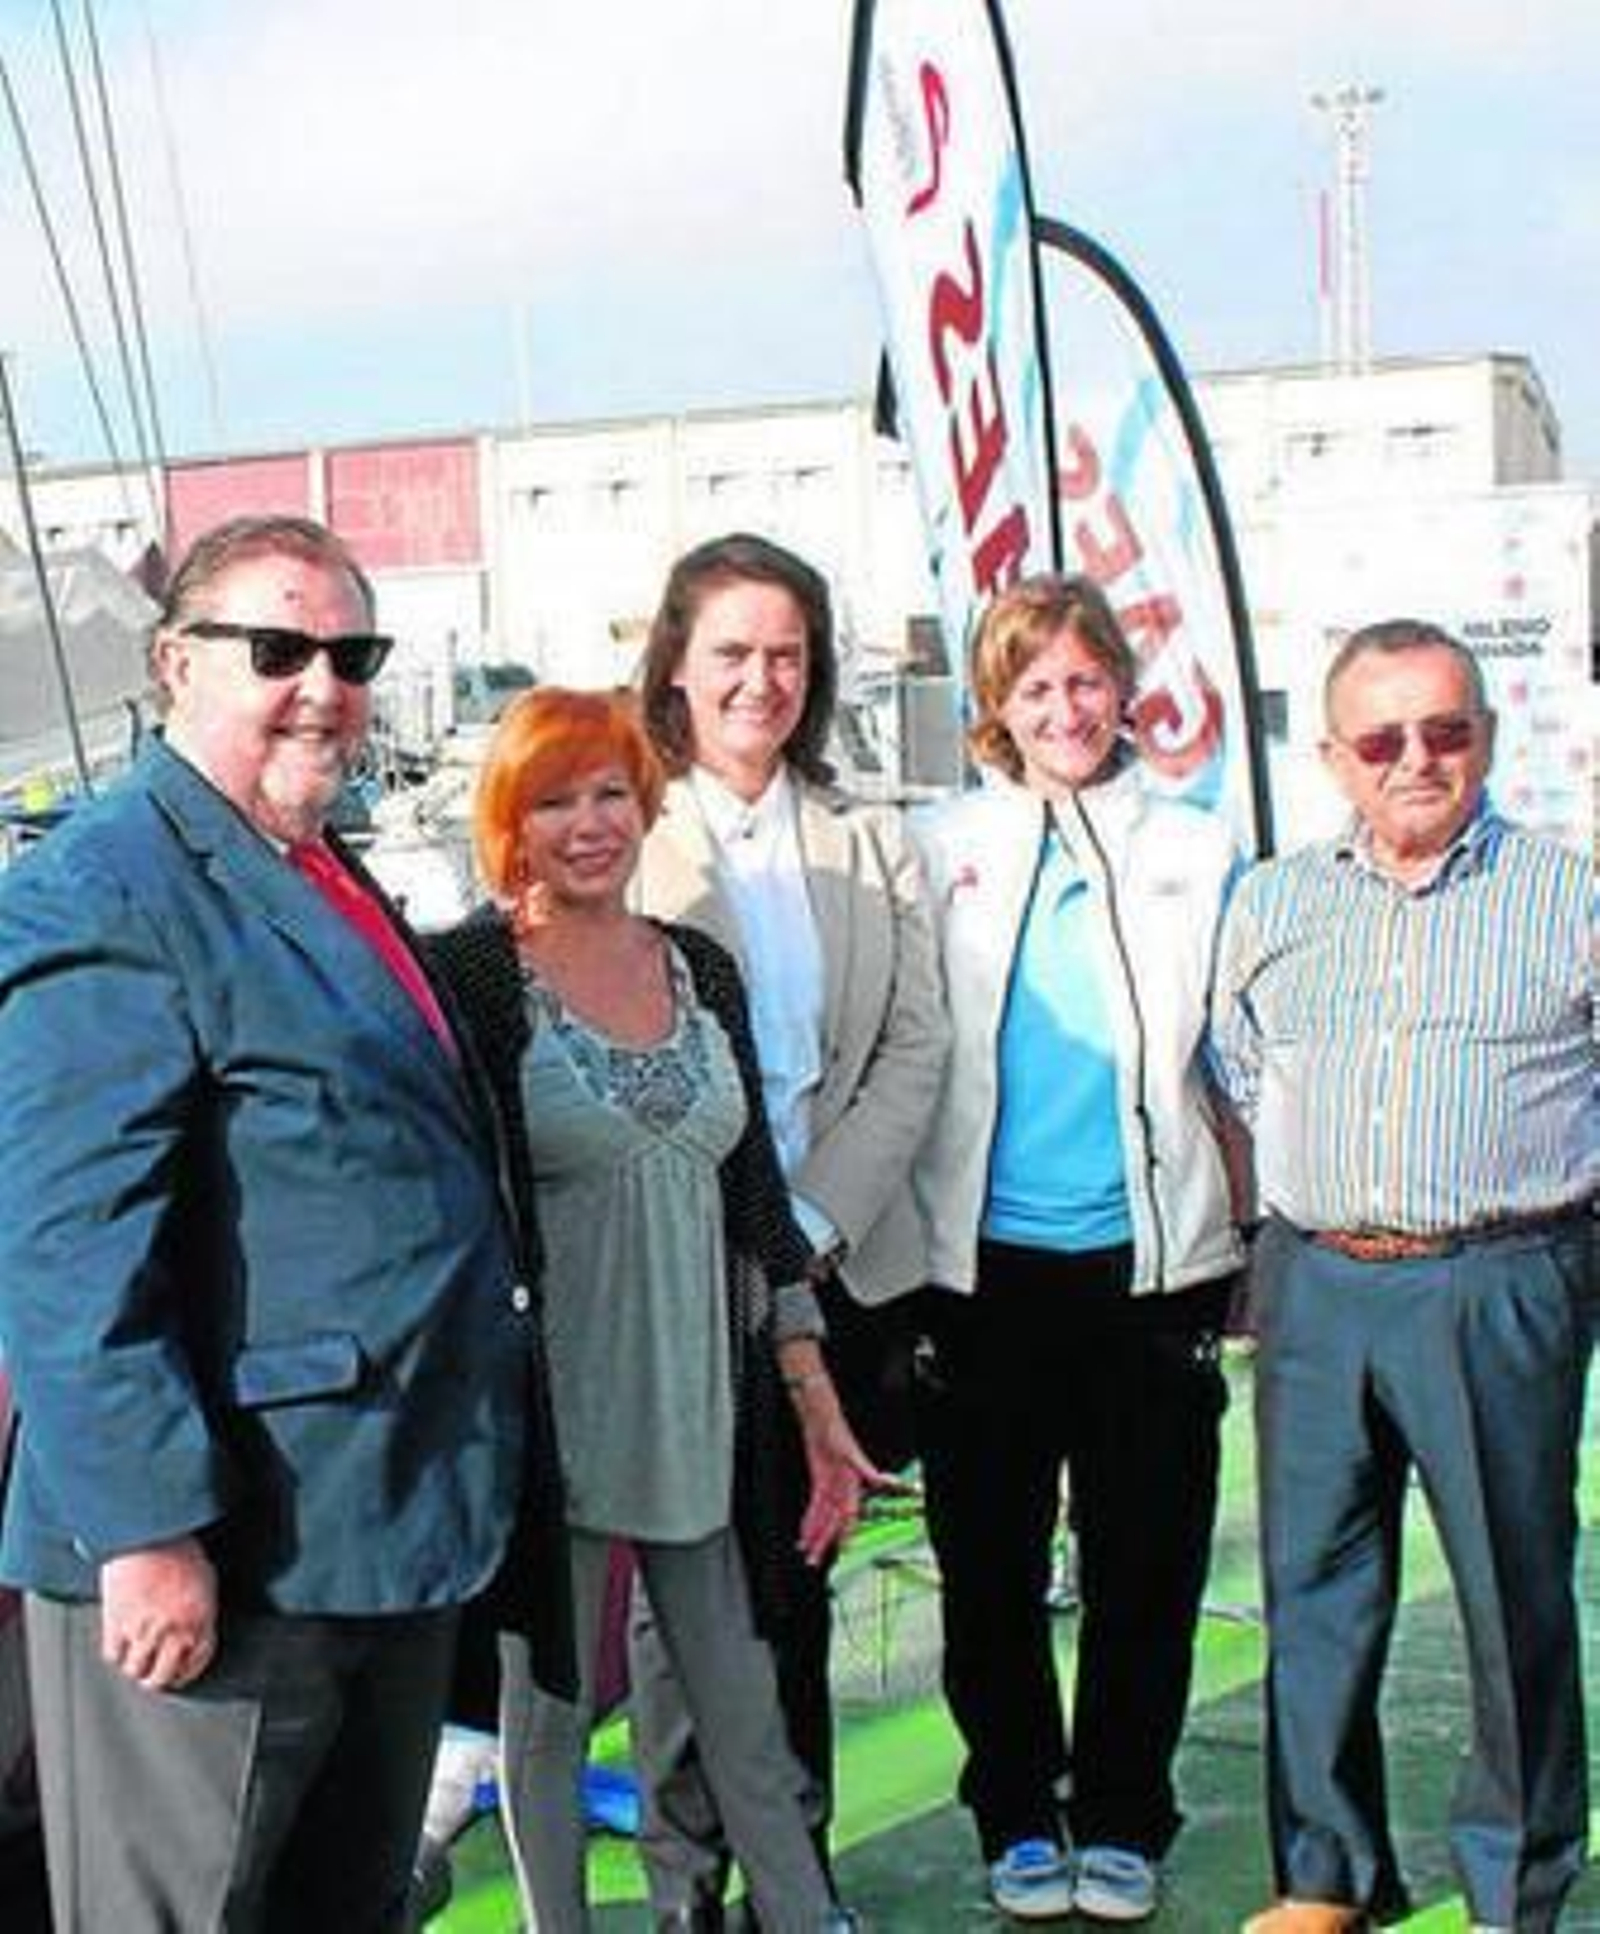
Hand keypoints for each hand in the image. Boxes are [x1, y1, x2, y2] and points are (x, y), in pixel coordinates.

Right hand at [100, 1535, 218, 1691]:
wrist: (147, 1531)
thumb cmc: (178, 1546)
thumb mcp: (204, 1577)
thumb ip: (201, 1608)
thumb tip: (196, 1628)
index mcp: (200, 1618)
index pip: (197, 1662)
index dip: (186, 1672)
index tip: (179, 1673)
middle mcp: (174, 1629)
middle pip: (163, 1677)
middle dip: (158, 1678)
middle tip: (153, 1673)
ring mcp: (143, 1630)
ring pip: (136, 1670)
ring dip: (135, 1668)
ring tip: (135, 1660)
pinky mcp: (117, 1623)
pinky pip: (113, 1655)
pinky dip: (116, 1654)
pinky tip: (120, 1646)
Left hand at [786, 1368, 914, 1566]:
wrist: (820, 1416)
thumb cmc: (836, 1429)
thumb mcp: (850, 1449)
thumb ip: (867, 1469)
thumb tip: (884, 1480)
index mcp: (852, 1482)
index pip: (848, 1513)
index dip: (845, 1531)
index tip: (842, 1548)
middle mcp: (842, 1487)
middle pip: (832, 1520)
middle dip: (823, 1540)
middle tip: (814, 1559)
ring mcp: (830, 1486)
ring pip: (822, 1516)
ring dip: (814, 1534)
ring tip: (807, 1552)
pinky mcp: (819, 1481)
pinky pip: (814, 1506)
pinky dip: (809, 1519)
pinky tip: (804, 1532)